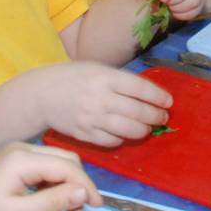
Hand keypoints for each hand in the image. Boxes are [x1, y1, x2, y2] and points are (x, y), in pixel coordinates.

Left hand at [0, 141, 99, 210]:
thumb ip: (53, 201)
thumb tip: (84, 192)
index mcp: (23, 159)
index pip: (68, 167)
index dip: (86, 186)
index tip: (97, 207)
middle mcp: (23, 150)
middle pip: (66, 161)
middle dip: (78, 186)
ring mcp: (18, 155)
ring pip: (57, 167)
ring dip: (66, 189)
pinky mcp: (15, 165)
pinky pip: (45, 172)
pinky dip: (53, 189)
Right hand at [40, 62, 172, 147]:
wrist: (42, 94)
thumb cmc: (75, 77)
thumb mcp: (98, 69)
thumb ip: (121, 81)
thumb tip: (150, 95)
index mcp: (106, 78)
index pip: (141, 89)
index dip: (159, 97)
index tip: (168, 101)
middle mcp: (100, 98)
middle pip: (138, 112)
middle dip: (156, 116)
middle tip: (162, 117)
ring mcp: (92, 118)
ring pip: (128, 130)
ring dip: (143, 130)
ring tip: (147, 128)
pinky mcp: (84, 134)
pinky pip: (111, 141)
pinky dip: (122, 139)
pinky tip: (124, 134)